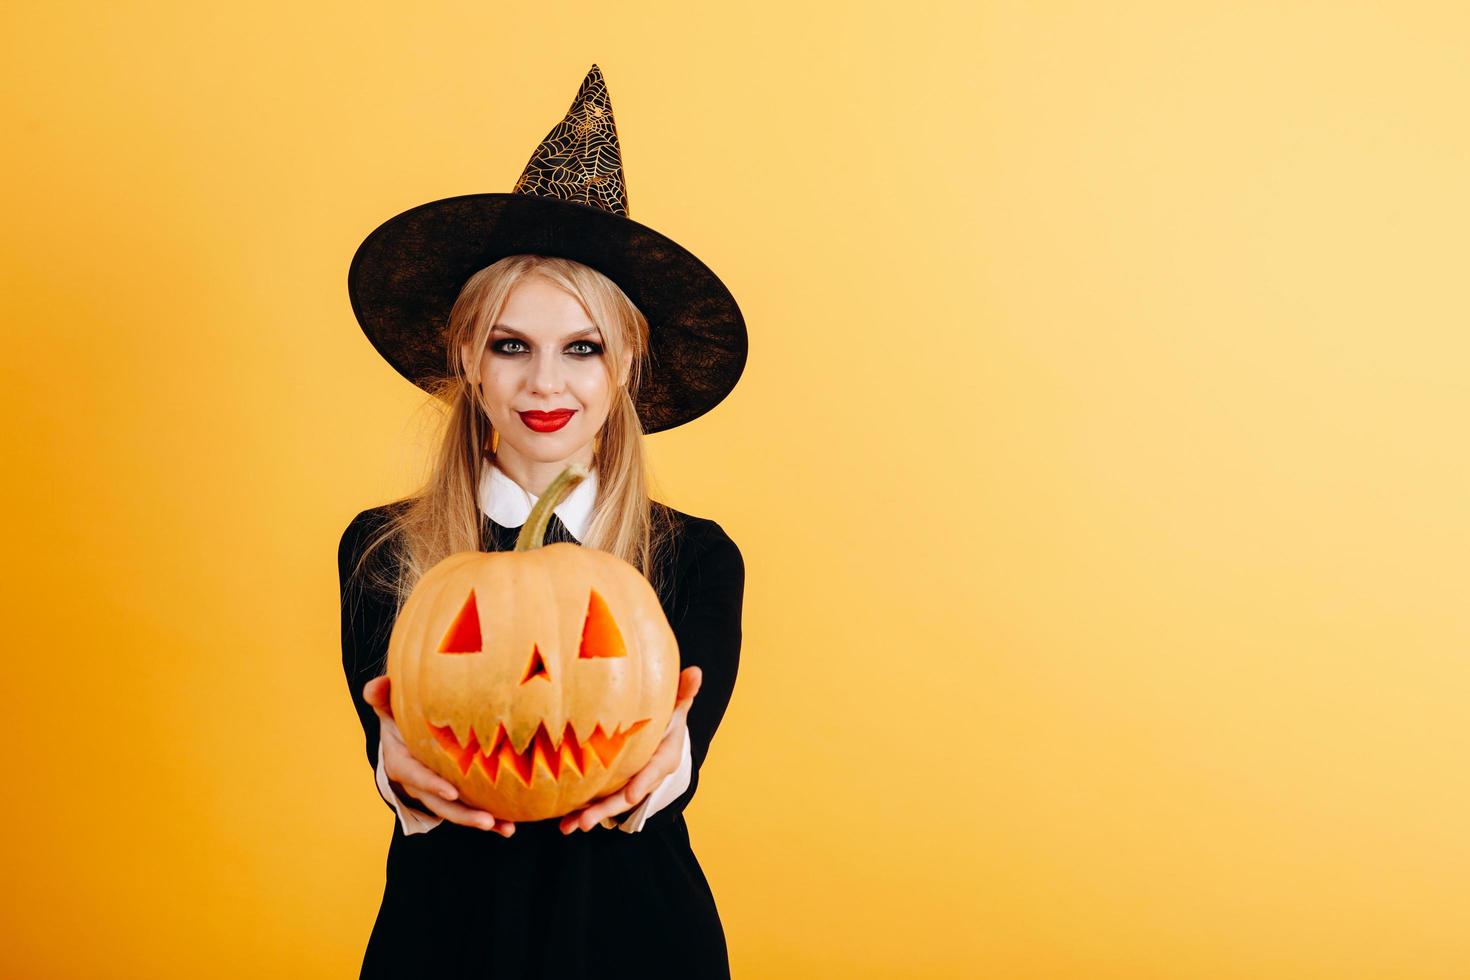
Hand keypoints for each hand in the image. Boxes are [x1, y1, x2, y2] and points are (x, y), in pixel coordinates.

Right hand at [362, 676, 515, 837]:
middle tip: (486, 820)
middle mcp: (418, 784)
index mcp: (401, 763)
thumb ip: (381, 697)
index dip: (432, 785)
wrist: (402, 734)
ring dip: (480, 821)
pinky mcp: (451, 795)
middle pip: (439, 804)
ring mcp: (435, 793)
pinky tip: (508, 826)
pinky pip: (468, 809)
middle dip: (463, 814)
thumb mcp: (387, 708)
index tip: (452, 791)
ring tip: (506, 827)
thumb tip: (377, 685)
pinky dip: (489, 819)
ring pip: (456, 811)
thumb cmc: (399, 717)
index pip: (416, 776)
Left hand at [558, 666, 701, 833]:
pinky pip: (600, 802)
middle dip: (607, 809)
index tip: (630, 795)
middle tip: (586, 821)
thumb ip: (684, 692)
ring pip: (610, 804)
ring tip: (569, 826)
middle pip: (627, 796)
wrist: (665, 740)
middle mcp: (646, 778)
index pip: (654, 771)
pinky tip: (563, 823)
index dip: (643, 782)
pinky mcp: (615, 788)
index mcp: (663, 758)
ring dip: (590, 815)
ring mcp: (629, 785)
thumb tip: (696, 671)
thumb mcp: (678, 708)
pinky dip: (582, 812)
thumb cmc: (668, 721)